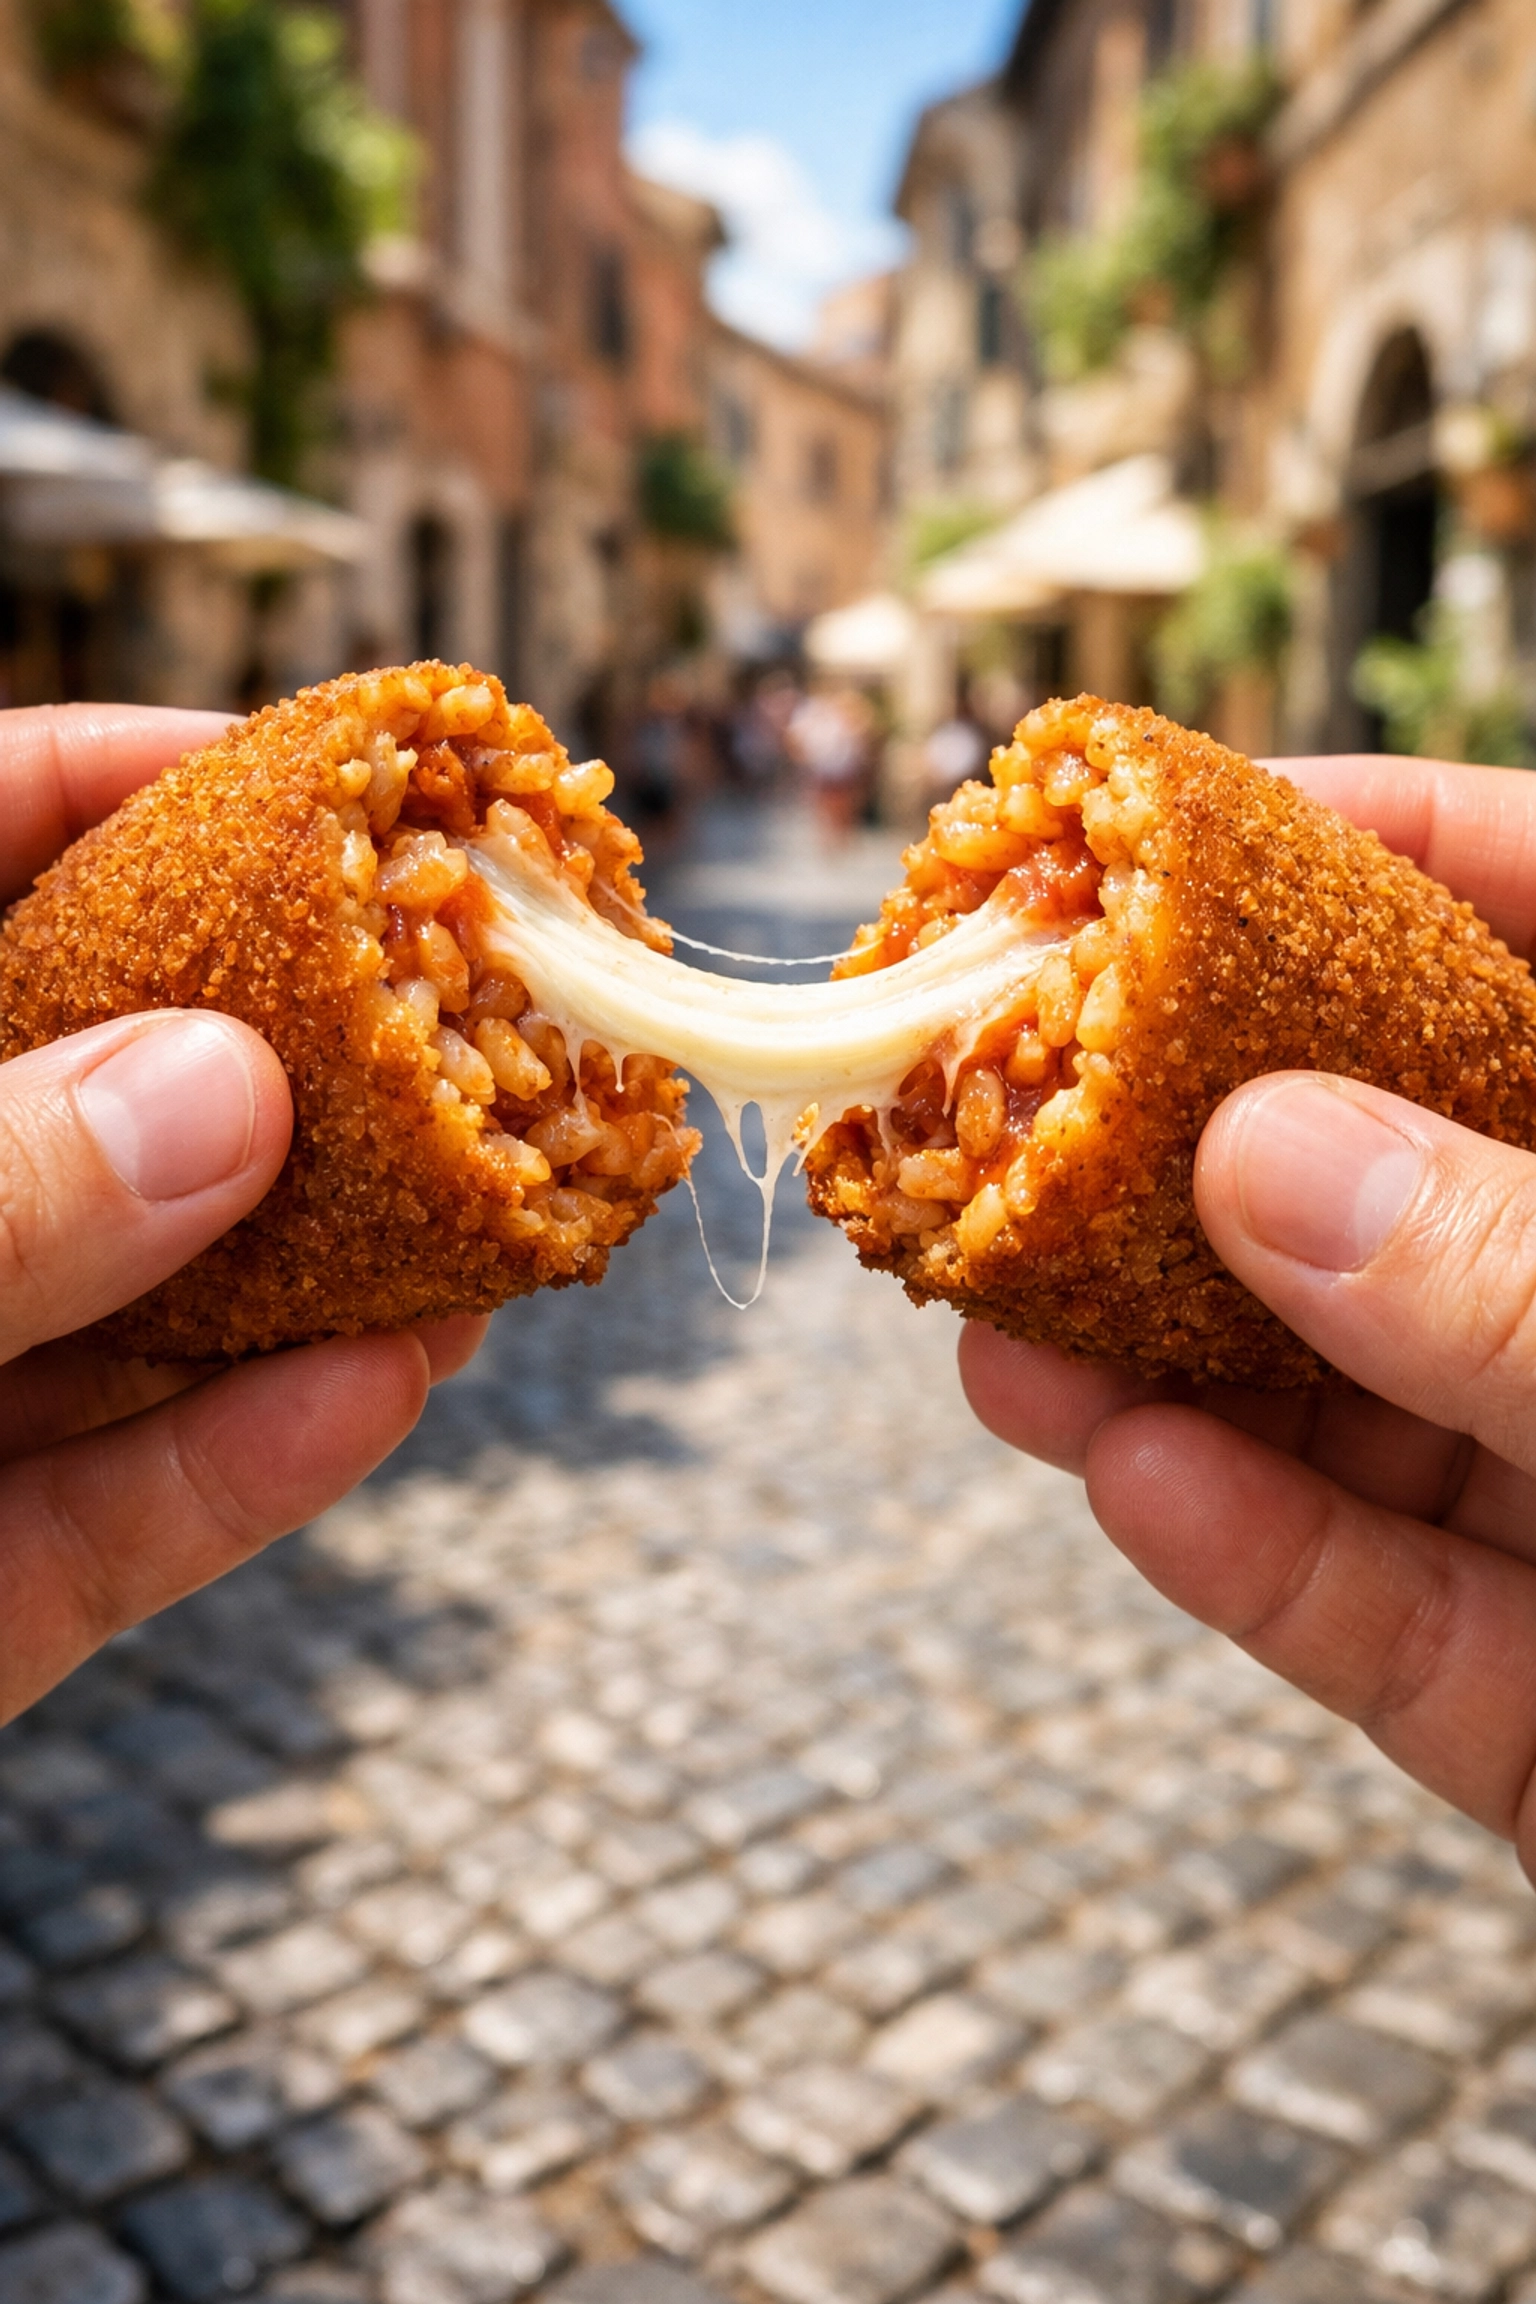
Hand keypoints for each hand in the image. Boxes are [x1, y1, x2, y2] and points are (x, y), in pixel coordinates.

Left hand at [0, 705, 488, 1721]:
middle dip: (297, 1050)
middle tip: (486, 1009)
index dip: (124, 773)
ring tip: (500, 1216)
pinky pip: (112, 1523)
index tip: (326, 777)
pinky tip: (380, 1395)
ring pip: (141, 1314)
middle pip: (96, 1083)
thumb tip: (216, 1093)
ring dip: (326, 1271)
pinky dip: (243, 1469)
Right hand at [961, 751, 1535, 1874]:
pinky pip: (1410, 1628)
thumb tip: (1272, 1159)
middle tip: (1001, 1120)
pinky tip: (1132, 1482)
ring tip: (998, 1326)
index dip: (1354, 857)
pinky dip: (1271, 1566)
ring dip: (1179, 1377)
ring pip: (1371, 1420)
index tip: (1148, 854)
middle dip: (1192, 1155)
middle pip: (1409, 1184)